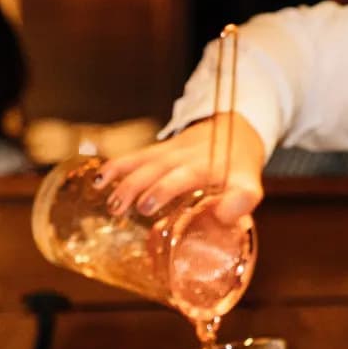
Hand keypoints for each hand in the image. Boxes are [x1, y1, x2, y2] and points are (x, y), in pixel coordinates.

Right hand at [95, 113, 265, 223]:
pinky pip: (134, 157)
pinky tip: (99, 179)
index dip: (162, 189)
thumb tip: (223, 218)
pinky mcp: (157, 152)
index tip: (146, 206)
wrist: (234, 130)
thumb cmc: (238, 165)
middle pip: (154, 169)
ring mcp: (167, 152)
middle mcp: (183, 157)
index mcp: (204, 167)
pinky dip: (116, 166)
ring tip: (107, 200)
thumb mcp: (248, 182)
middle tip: (119, 208)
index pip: (180, 176)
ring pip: (141, 162)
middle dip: (135, 186)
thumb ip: (241, 200)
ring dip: (121, 179)